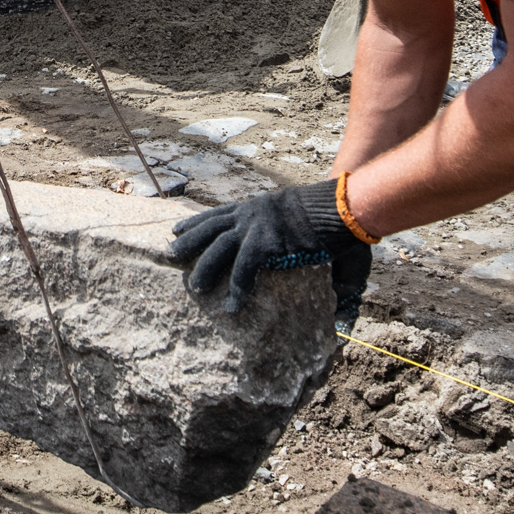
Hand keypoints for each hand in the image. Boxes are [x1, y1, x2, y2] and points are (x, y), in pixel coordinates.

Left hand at [167, 179, 374, 325]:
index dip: (196, 222)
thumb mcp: (304, 225)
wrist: (344, 206)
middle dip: (188, 240)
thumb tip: (308, 272)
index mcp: (257, 206)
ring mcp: (256, 227)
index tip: (176, 228)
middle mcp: (251, 213)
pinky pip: (243, 271)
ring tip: (194, 287)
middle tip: (169, 253)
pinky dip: (236, 290)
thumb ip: (297, 246)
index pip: (218, 213)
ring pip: (217, 248)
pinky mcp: (266, 243)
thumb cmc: (334, 217)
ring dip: (204, 268)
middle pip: (210, 227)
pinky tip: (232, 307)